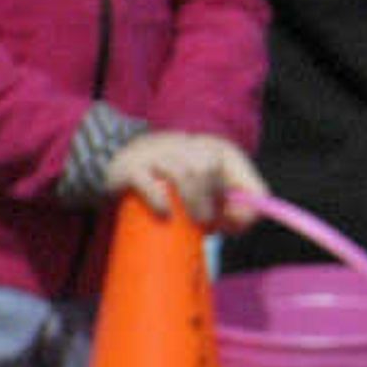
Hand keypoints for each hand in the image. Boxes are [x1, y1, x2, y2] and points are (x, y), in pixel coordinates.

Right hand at [107, 131, 264, 227]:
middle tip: (208, 222)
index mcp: (208, 145)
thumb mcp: (210, 192)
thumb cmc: (177, 188)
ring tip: (194, 223)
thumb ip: (237, 208)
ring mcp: (154, 153)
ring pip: (182, 171)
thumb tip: (244, 220)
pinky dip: (160, 200)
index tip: (236, 215)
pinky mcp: (129, 169)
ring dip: (193, 200)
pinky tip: (165, 214)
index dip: (241, 187)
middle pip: (207, 164)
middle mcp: (182, 143)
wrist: (123, 168)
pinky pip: (147, 181)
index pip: (232, 159)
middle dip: (212, 197)